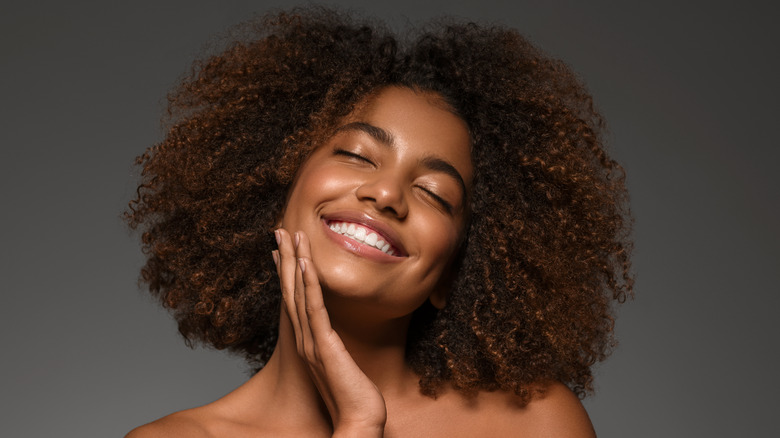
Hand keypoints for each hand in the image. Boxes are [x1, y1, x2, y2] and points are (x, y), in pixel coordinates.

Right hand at [273, 229, 386, 436]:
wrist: (358, 423)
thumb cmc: (354, 399)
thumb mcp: (342, 367)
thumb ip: (336, 352)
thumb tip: (336, 342)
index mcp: (308, 343)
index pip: (293, 301)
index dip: (287, 275)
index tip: (282, 252)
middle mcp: (304, 340)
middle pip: (290, 292)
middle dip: (285, 259)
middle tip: (278, 231)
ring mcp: (312, 342)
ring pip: (298, 294)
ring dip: (295, 262)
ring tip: (291, 235)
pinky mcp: (325, 345)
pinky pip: (315, 308)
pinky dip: (309, 284)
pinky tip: (307, 263)